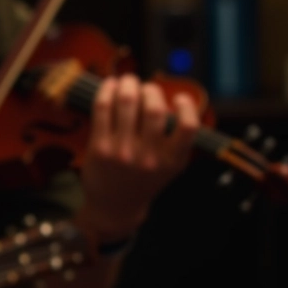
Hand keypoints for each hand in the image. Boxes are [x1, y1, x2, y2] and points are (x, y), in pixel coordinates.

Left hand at [79, 75, 199, 241]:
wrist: (115, 205)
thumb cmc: (144, 179)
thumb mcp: (171, 166)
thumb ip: (178, 139)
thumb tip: (177, 99)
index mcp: (173, 160)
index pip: (189, 127)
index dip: (186, 106)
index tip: (179, 98)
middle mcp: (148, 156)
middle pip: (153, 109)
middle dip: (150, 89)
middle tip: (145, 87)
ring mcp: (122, 151)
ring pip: (126, 103)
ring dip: (127, 84)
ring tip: (127, 82)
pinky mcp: (98, 147)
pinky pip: (102, 109)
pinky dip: (106, 91)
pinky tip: (110, 85)